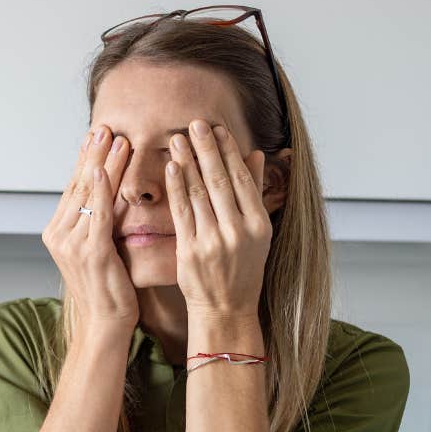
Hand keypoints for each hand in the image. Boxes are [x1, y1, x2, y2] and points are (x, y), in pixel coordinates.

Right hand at [41, 125, 138, 330]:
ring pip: (88, 195)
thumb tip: (109, 193)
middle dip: (93, 154)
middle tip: (105, 127)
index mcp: (58, 234)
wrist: (105, 323)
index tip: (96, 135)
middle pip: (78, 186)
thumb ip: (99, 222)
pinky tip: (105, 170)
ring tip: (115, 139)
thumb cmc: (108, 290)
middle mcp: (59, 236)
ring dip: (102, 164)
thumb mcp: (99, 249)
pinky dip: (100, 190)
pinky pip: (96, 214)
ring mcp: (72, 244)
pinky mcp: (90, 253)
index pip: (73, 189)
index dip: (85, 160)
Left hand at [164, 119, 271, 317]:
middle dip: (206, 149)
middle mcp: (238, 232)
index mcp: (259, 225)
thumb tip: (254, 154)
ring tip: (177, 139)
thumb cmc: (242, 269)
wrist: (225, 308)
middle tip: (194, 123)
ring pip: (199, 194)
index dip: (228, 151)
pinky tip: (171, 167)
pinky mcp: (190, 252)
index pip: (242, 179)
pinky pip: (182, 213)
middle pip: (220, 181)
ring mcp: (213, 242)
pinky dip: (176, 188)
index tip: (216, 129)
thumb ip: (254, 192)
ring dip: (187, 162)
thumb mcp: (258, 233)